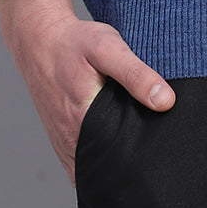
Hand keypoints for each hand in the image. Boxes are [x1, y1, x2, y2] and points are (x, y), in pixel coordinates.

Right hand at [9, 10, 175, 183]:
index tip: (159, 138)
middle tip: (149, 133)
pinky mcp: (63, 143)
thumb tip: (166, 101)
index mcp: (85, 122)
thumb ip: (136, 75)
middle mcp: (73, 141)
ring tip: (132, 133)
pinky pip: (85, 162)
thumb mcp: (108, 48)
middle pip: (111, 164)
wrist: (40, 41)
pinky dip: (101, 154)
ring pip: (97, 166)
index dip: (143, 151)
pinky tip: (114, 135)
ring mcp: (66, 145)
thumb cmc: (73, 43)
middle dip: (131, 155)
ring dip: (116, 156)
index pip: (122, 157)